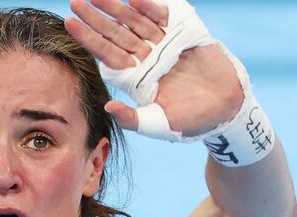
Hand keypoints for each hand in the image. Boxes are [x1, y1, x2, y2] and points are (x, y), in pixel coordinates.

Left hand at [65, 0, 242, 136]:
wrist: (227, 107)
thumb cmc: (192, 120)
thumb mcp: (158, 124)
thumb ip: (132, 119)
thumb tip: (107, 107)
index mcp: (136, 78)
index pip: (106, 54)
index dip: (88, 39)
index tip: (69, 23)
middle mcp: (146, 58)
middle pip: (116, 34)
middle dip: (96, 18)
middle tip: (75, 1)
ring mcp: (164, 44)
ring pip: (135, 22)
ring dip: (117, 7)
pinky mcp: (183, 33)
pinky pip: (162, 16)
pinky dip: (149, 6)